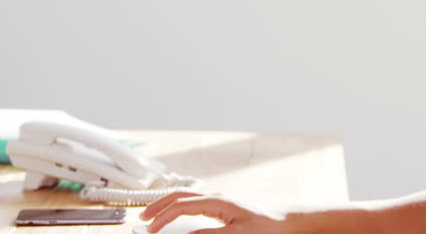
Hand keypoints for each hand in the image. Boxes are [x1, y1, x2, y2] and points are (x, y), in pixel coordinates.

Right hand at [140, 191, 288, 233]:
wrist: (283, 223)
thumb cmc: (265, 227)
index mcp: (219, 202)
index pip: (183, 206)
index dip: (164, 217)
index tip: (151, 229)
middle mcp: (216, 197)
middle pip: (180, 196)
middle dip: (160, 205)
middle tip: (143, 218)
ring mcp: (218, 200)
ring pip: (186, 198)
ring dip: (168, 205)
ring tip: (153, 216)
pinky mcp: (221, 207)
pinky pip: (194, 204)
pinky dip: (179, 209)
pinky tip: (174, 218)